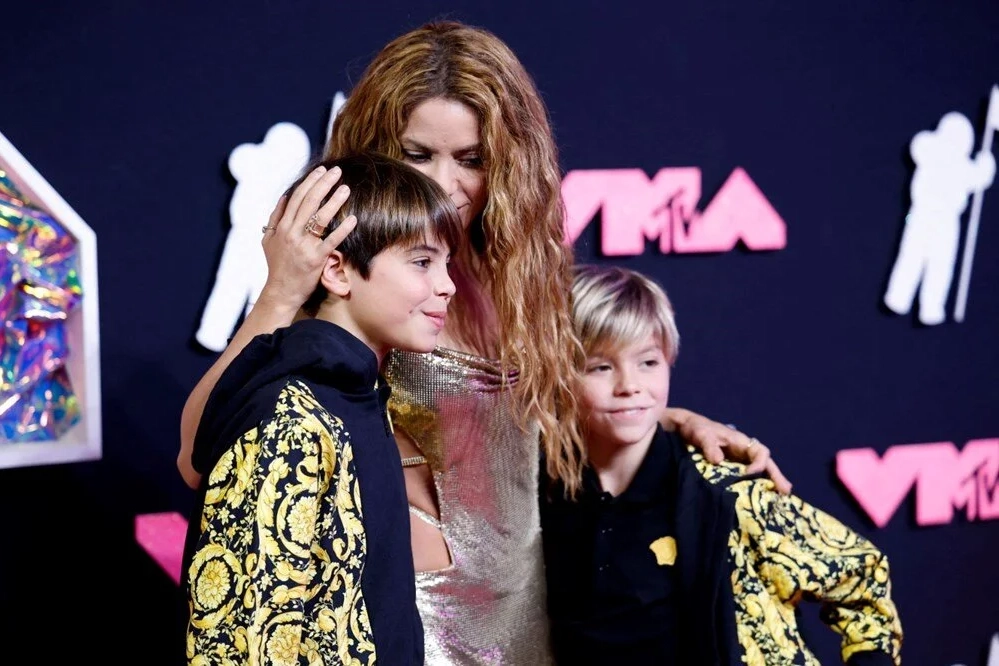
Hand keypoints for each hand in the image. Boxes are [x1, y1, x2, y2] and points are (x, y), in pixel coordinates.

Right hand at [258, 165, 357, 309]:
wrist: (280, 292)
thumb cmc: (276, 266)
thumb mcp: (268, 240)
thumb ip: (275, 217)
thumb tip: (284, 196)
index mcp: (282, 227)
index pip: (297, 198)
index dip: (310, 182)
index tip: (321, 170)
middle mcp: (291, 233)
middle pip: (309, 203)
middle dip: (324, 184)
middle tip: (337, 172)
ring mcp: (304, 246)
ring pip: (320, 218)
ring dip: (334, 201)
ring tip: (346, 189)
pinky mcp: (316, 259)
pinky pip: (331, 241)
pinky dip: (342, 229)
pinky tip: (353, 219)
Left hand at [675, 410, 792, 493]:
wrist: (687, 429)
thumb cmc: (697, 429)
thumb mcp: (701, 434)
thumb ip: (709, 445)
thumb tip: (718, 461)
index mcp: (740, 441)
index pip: (759, 452)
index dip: (758, 464)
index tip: (750, 474)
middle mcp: (744, 451)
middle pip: (765, 463)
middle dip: (775, 476)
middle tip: (785, 491)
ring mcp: (739, 460)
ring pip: (760, 471)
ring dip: (770, 483)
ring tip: (781, 498)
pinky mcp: (732, 467)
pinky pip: (747, 477)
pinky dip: (755, 486)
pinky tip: (759, 499)